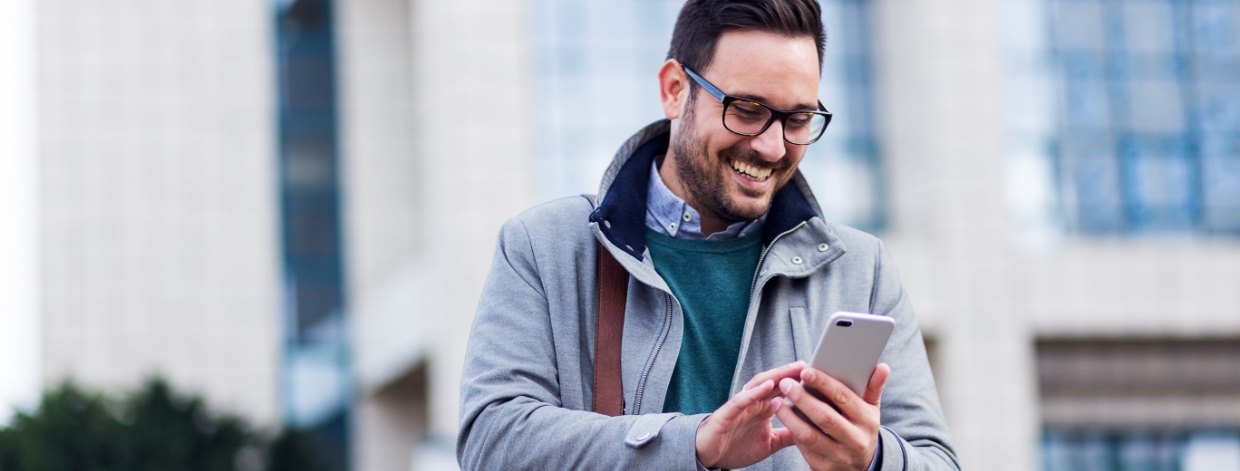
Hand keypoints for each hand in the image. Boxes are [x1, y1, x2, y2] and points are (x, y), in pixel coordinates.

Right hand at [695, 362, 804, 468]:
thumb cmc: (737, 446)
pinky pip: (742, 399)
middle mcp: (754, 402)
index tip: (820, 377)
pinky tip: (768, 385)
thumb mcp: (770, 443)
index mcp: (765, 408)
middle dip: (792, 373)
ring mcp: (741, 405)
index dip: (800, 383)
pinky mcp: (728, 412)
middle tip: (810, 365)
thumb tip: (812, 431)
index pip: (785, 390)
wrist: (710, 456)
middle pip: (775, 382)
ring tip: (793, 369)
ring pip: (760, 385)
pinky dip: (755, 391)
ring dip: (777, 375)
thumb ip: (788, 435)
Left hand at [772, 363, 889, 469]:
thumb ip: (874, 387)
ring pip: (809, 435)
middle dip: (802, 399)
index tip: (806, 371)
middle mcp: (855, 440)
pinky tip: (784, 419)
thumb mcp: (871, 409)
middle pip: (824, 417)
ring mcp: (839, 456)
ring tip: (776, 401)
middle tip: (785, 383)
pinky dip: (792, 432)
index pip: (843, 398)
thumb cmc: (862, 427)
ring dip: (789, 417)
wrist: (861, 465)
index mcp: (867, 421)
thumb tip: (882, 366)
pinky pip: (804, 448)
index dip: (823, 384)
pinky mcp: (824, 468)